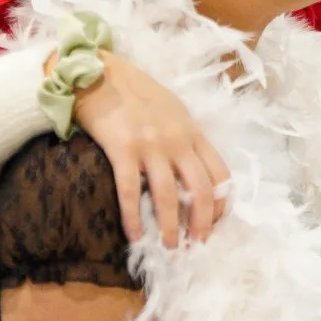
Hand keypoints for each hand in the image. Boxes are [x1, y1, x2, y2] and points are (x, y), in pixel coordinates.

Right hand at [70, 51, 230, 247]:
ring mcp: (152, 145)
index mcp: (193, 131)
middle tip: (196, 244)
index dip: (222, 202)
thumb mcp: (172, 111)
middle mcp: (178, 140)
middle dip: (202, 222)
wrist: (99, 73)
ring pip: (169, 196)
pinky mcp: (123, 149)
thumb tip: (191, 169)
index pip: (220, 173)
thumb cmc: (134, 92)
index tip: (217, 222)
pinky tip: (134, 235)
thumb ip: (184, 137)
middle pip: (201, 189)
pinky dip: (134, 217)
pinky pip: (132, 192)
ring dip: (171, 227)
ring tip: (169, 248)